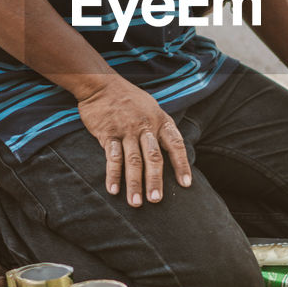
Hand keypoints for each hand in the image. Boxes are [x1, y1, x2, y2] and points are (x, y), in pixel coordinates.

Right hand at [76, 75, 192, 206]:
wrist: (101, 83)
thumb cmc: (129, 98)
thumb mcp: (152, 107)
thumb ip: (160, 128)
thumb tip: (171, 151)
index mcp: (160, 120)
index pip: (176, 144)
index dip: (182, 165)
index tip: (186, 184)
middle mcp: (146, 126)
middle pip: (154, 157)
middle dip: (156, 180)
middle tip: (156, 200)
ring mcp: (126, 130)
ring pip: (133, 160)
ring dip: (135, 183)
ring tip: (136, 203)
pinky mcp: (108, 133)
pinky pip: (112, 157)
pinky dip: (113, 175)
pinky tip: (113, 190)